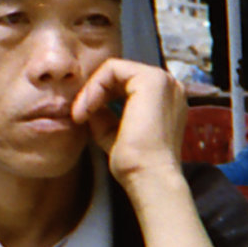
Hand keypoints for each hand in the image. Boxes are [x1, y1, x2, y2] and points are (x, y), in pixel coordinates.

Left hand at [74, 57, 187, 188]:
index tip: (82, 118)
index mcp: (165, 100)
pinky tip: (88, 108)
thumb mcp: (114, 135)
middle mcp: (169, 87)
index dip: (100, 96)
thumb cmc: (136, 165)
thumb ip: (104, 116)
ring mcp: (164, 81)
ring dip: (92, 90)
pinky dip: (95, 86)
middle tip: (78, 115)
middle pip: (120, 75)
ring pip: (114, 70)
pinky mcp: (152, 79)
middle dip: (94, 92)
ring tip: (81, 114)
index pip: (126, 85)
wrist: (149, 177)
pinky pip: (113, 69)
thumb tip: (87, 104)